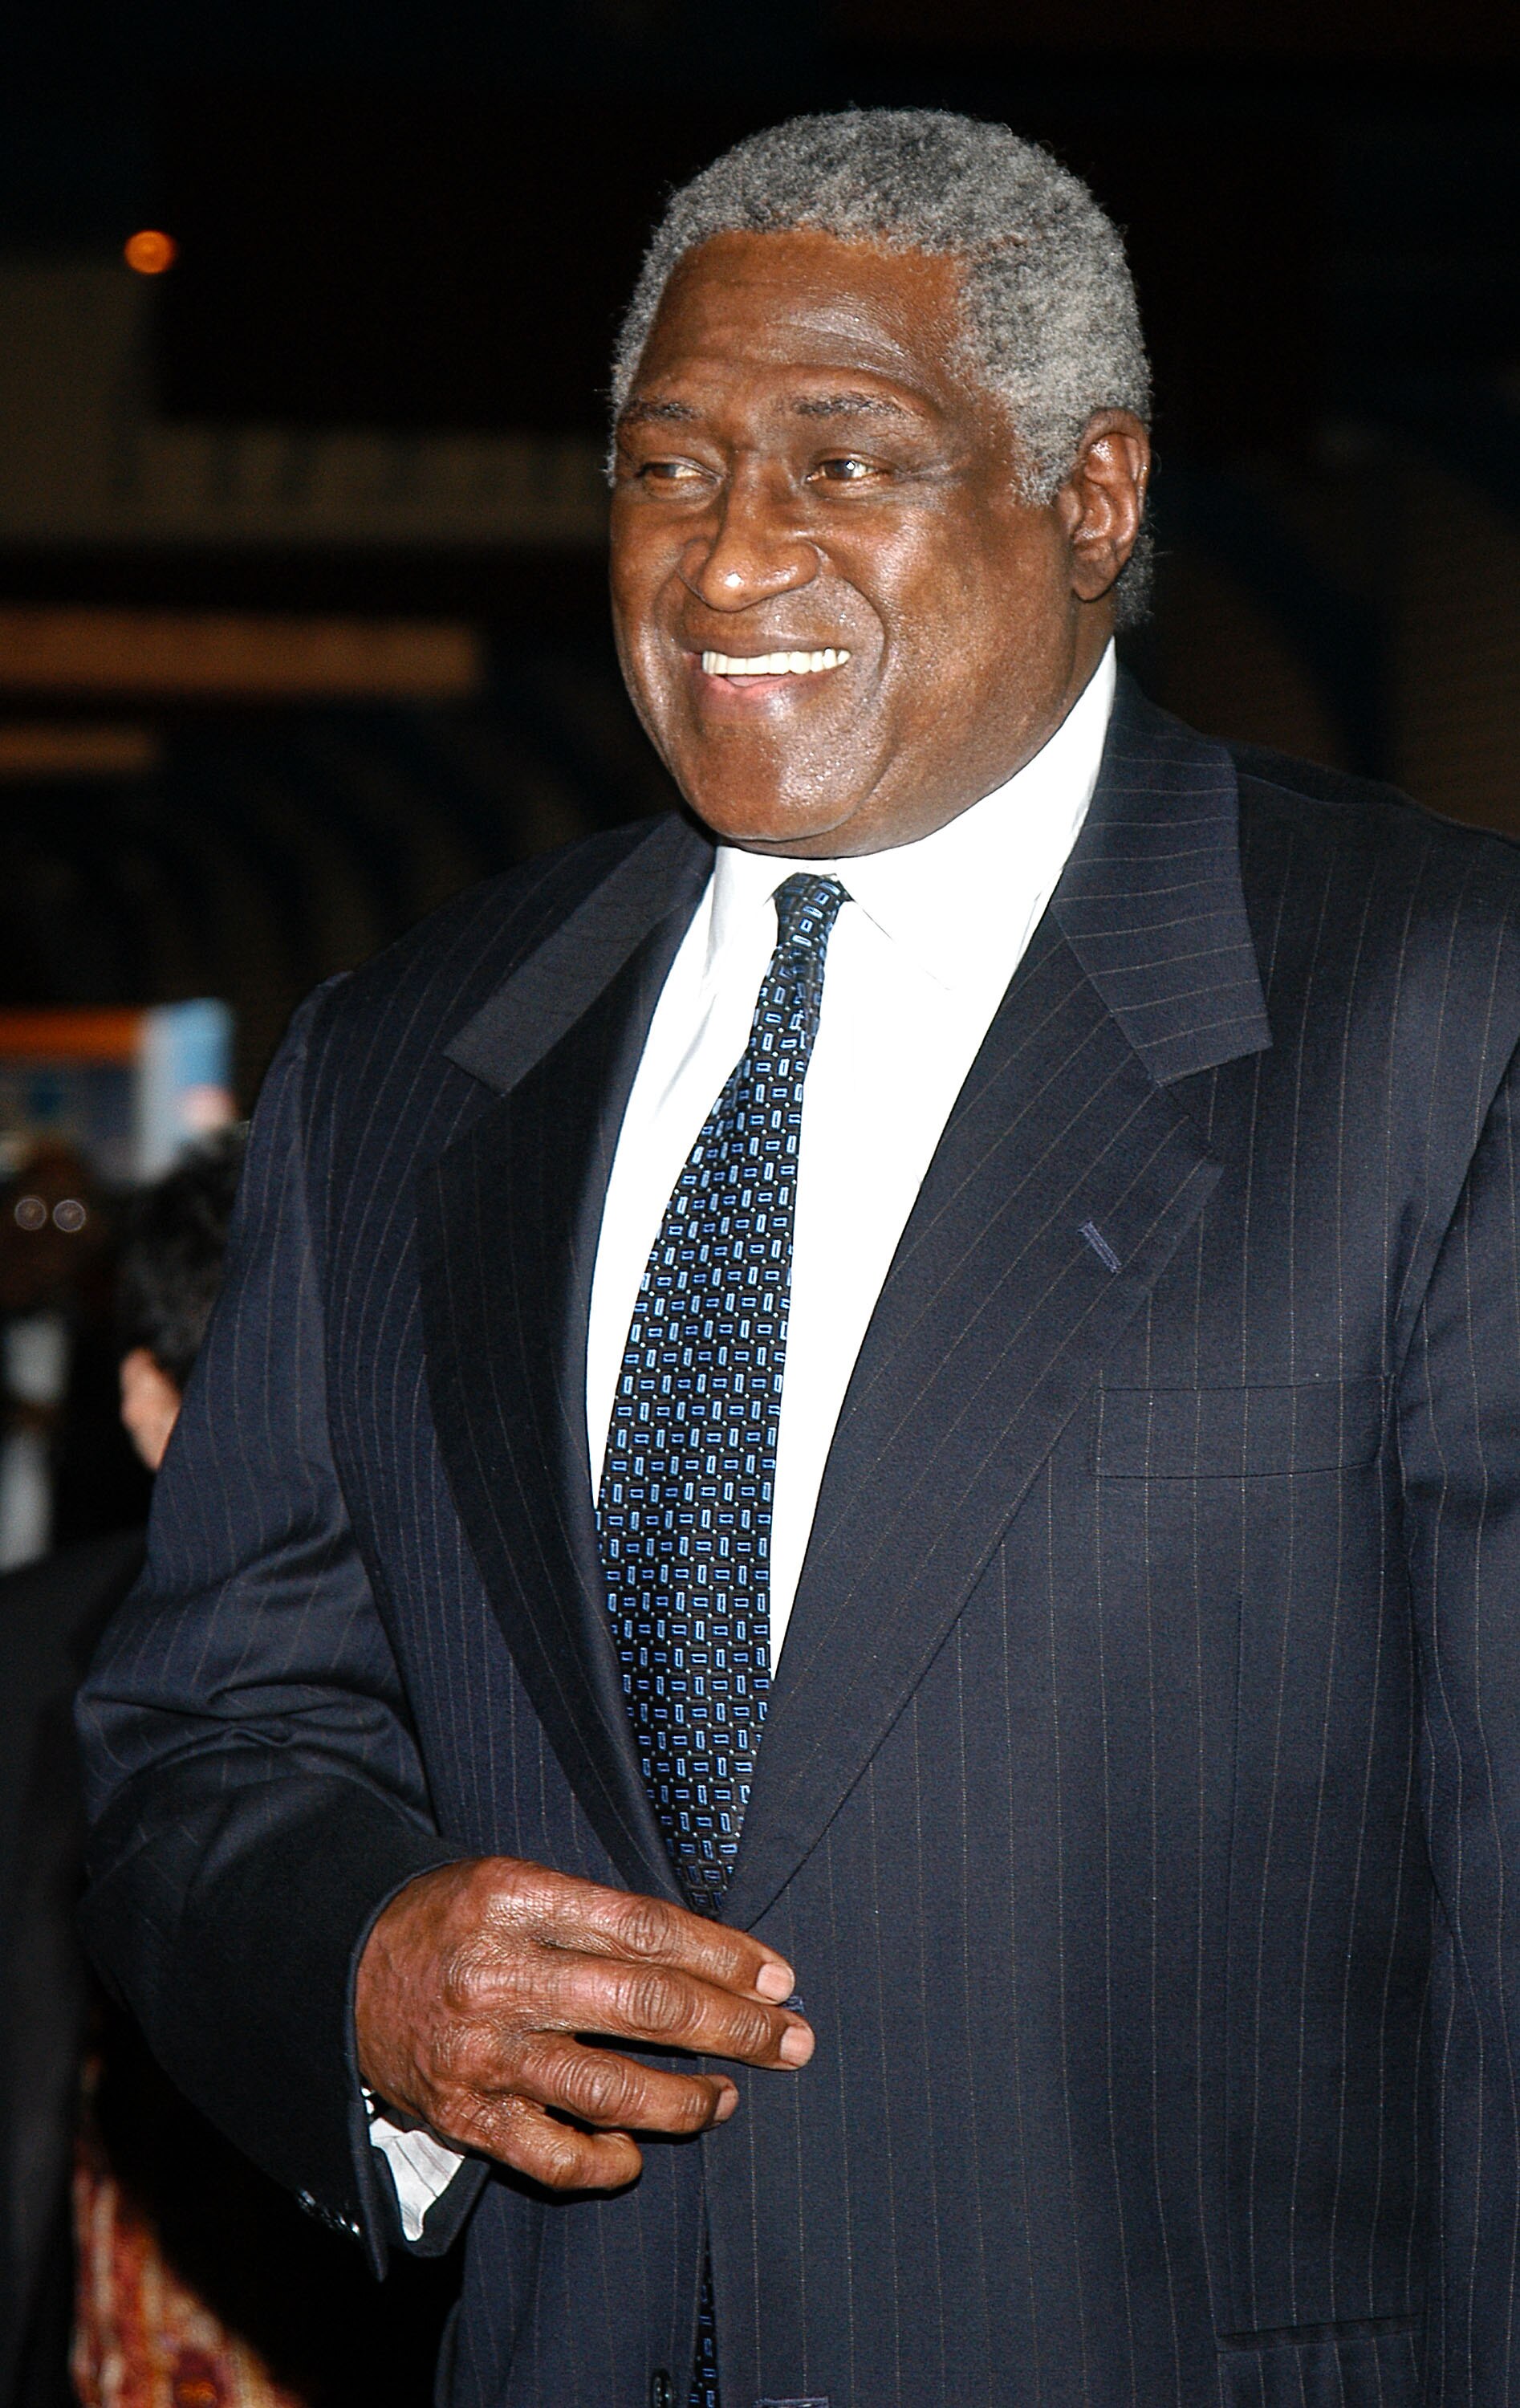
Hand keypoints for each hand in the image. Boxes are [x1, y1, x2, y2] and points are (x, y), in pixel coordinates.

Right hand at [355, 1856, 812, 2190]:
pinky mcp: (463, 2119)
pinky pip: (555, 2156)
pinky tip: (637, 2147)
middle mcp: (499, 1976)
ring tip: (727, 2096)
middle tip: (791, 2039)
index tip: (778, 1976)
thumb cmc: (451, 1919)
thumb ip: (596, 1915)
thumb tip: (712, 1960)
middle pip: (644, 2007)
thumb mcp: (513, 1881)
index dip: (722, 1955)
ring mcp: (481, 2054)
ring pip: (612, 2089)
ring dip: (687, 2099)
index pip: (644, 1929)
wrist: (336, 1969)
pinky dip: (608, 2159)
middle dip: (733, 2027)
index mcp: (514, 1897)